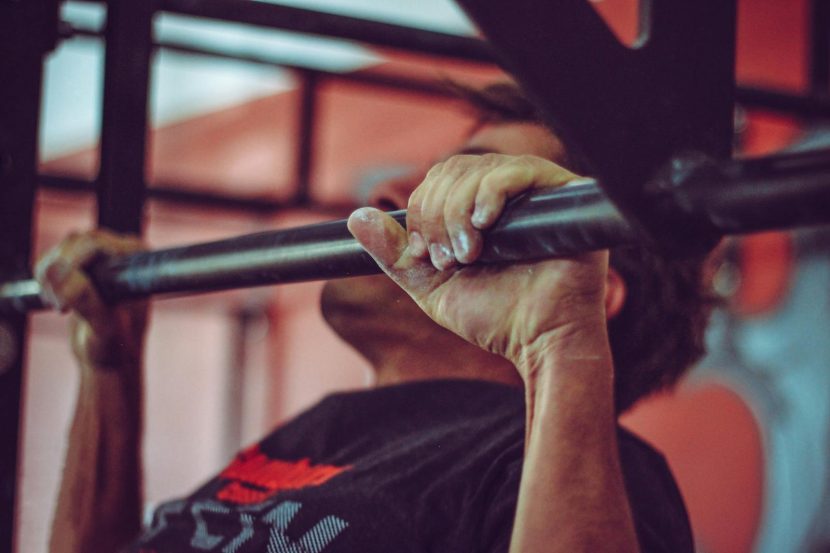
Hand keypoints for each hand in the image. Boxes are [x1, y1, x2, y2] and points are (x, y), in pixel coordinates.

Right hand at [35, 229, 147, 369]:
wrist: (108, 357)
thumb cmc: (115, 345)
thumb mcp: (103, 326)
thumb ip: (84, 298)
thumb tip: (57, 270)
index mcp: (137, 260)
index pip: (96, 243)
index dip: (73, 265)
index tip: (65, 302)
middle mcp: (122, 252)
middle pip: (76, 242)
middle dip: (61, 274)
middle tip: (62, 309)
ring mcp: (102, 256)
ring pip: (62, 249)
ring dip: (51, 278)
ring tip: (63, 308)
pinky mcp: (82, 265)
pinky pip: (52, 258)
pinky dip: (45, 279)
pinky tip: (57, 301)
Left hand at [347, 153, 608, 370]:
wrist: (540, 341)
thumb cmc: (495, 316)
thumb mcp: (432, 286)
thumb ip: (396, 255)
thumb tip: (356, 218)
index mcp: (477, 212)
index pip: (437, 181)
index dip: (421, 211)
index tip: (426, 254)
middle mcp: (507, 196)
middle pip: (454, 170)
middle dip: (437, 213)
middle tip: (448, 258)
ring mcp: (535, 193)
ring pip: (479, 169)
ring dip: (459, 211)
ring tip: (469, 254)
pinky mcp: (563, 195)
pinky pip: (519, 170)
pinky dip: (492, 192)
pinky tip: (485, 223)